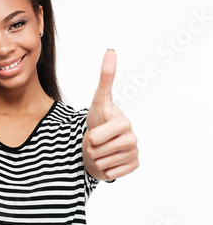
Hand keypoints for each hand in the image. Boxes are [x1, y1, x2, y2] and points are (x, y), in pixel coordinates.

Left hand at [82, 50, 138, 180]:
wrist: (102, 142)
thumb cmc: (99, 119)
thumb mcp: (98, 100)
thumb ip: (105, 77)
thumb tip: (111, 50)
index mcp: (123, 122)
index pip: (95, 137)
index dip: (90, 137)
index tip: (95, 131)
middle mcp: (132, 137)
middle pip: (96, 151)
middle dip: (90, 148)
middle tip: (95, 141)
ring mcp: (134, 153)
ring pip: (101, 163)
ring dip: (96, 158)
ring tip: (101, 149)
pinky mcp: (133, 166)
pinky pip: (110, 174)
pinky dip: (104, 170)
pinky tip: (109, 159)